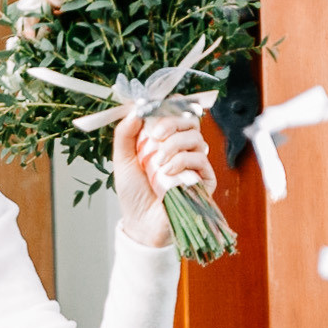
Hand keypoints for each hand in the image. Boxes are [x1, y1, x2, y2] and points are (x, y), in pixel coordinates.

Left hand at [114, 110, 216, 247]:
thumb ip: (125, 134)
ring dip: (174, 145)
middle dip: (172, 123)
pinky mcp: (204, 179)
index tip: (156, 107)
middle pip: (190, 121)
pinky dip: (182, 161)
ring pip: (195, 138)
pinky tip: (168, 173)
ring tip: (158, 162)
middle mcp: (182, 148)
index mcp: (165, 140)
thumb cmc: (134, 193)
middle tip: (155, 135)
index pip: (177, 113)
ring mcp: (195, 163)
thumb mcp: (123, 160)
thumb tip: (136, 111)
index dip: (172, 105)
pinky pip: (200, 159)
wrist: (141, 223)